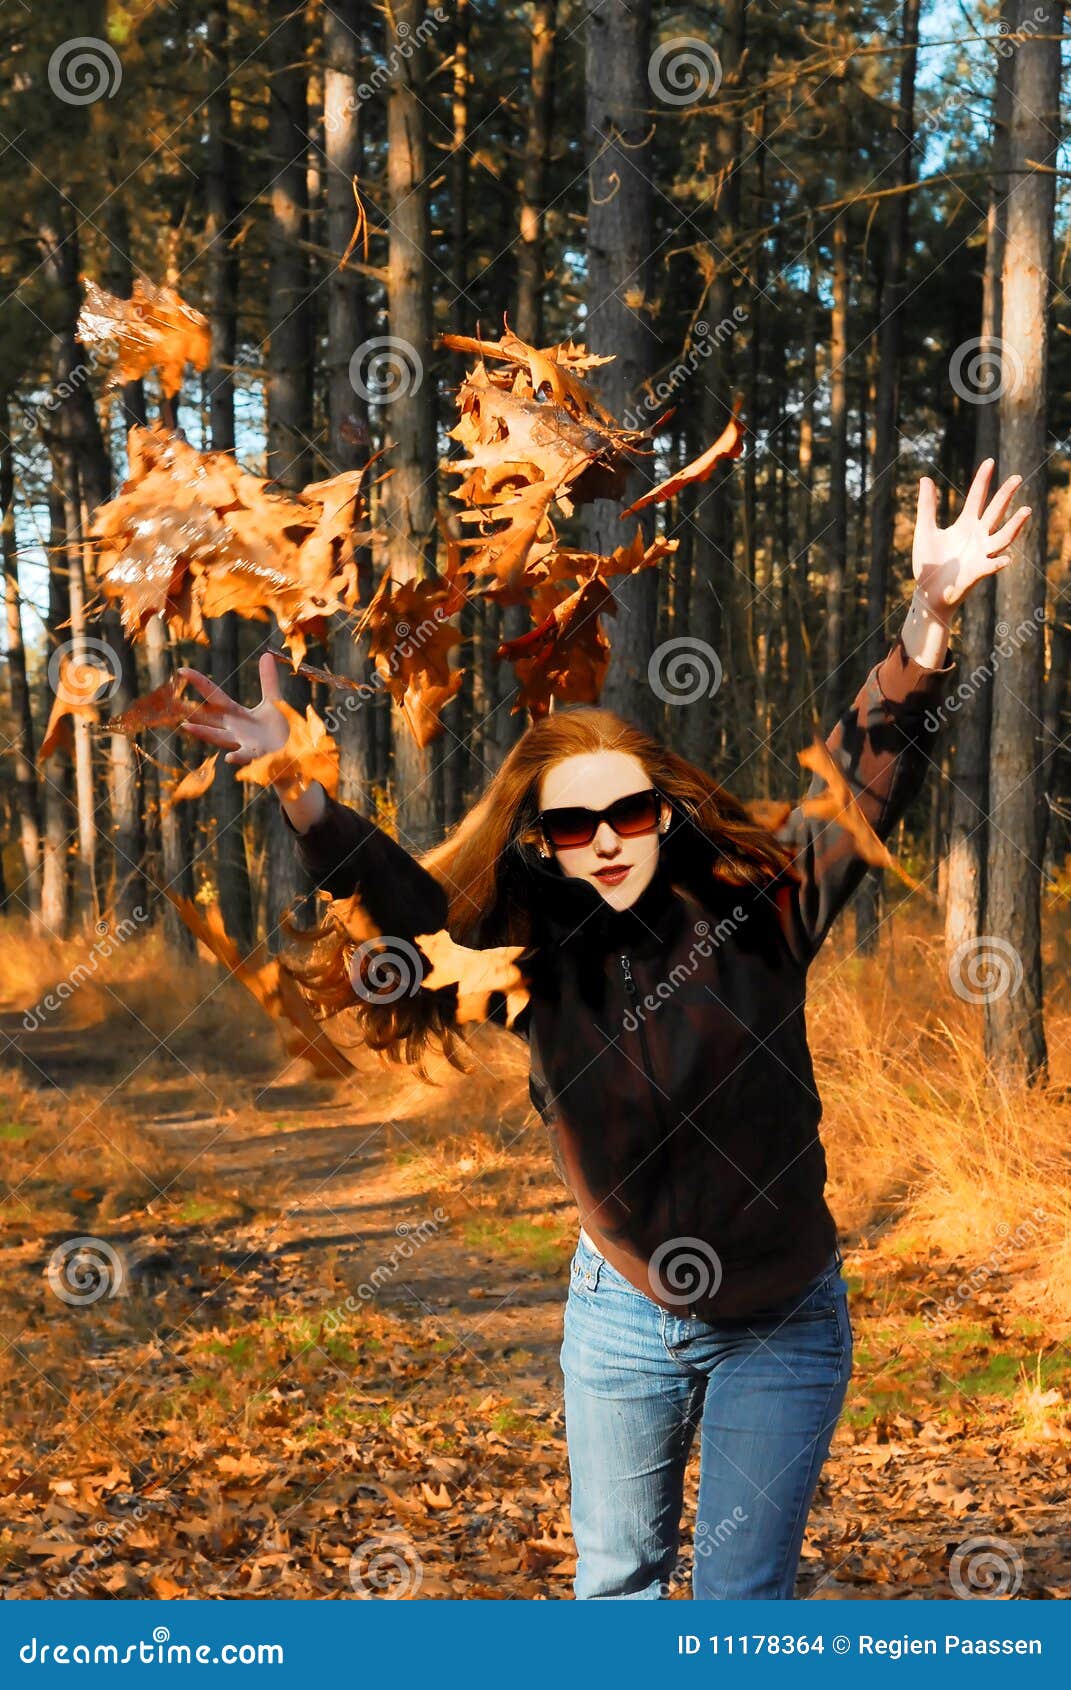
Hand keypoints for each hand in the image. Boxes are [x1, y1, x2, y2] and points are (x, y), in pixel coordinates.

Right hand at [177, 651, 287, 765]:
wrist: (292, 753)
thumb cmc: (279, 730)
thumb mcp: (273, 701)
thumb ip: (268, 680)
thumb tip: (265, 655)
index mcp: (237, 714)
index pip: (214, 696)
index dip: (199, 682)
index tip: (182, 670)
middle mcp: (235, 729)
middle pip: (209, 718)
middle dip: (191, 710)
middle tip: (171, 703)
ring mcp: (243, 743)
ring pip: (220, 738)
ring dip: (204, 733)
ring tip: (187, 726)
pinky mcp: (257, 756)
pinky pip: (245, 757)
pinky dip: (237, 757)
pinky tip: (228, 758)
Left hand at [912, 458, 1031, 617]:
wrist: (927, 593)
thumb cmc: (928, 563)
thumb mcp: (925, 530)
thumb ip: (927, 506)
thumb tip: (926, 478)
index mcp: (966, 525)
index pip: (977, 498)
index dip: (982, 480)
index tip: (990, 461)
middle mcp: (978, 536)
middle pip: (995, 512)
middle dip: (1005, 495)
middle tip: (1017, 477)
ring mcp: (981, 554)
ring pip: (1003, 537)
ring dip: (1015, 525)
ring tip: (1025, 510)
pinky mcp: (978, 573)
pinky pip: (991, 566)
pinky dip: (998, 563)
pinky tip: (1006, 558)